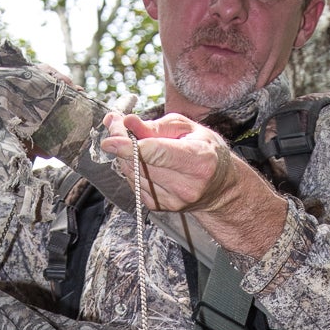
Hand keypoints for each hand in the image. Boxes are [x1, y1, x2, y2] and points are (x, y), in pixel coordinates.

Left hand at [100, 110, 236, 213]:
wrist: (220, 186)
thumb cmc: (205, 151)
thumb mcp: (188, 128)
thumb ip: (157, 125)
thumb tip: (127, 122)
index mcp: (198, 160)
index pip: (156, 153)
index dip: (129, 146)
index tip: (109, 140)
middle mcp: (186, 185)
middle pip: (140, 164)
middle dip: (122, 144)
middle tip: (116, 126)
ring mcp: (173, 200)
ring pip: (134, 175)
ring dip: (126, 156)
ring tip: (132, 142)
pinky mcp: (160, 207)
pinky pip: (134, 185)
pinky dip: (133, 170)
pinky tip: (144, 162)